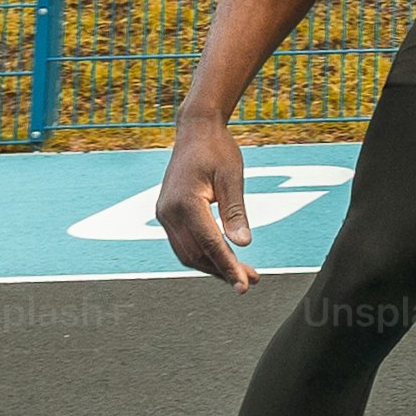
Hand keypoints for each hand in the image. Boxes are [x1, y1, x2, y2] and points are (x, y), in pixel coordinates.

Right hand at [153, 114, 259, 290]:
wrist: (195, 131)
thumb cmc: (217, 149)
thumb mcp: (232, 178)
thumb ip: (235, 212)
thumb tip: (242, 244)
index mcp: (185, 202)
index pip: (209, 244)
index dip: (227, 267)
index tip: (244, 285)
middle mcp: (169, 212)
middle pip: (195, 255)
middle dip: (223, 270)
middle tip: (251, 281)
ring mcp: (164, 214)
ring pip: (187, 253)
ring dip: (212, 266)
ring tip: (241, 273)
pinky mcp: (167, 214)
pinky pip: (183, 243)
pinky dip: (202, 255)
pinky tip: (222, 259)